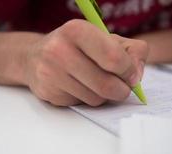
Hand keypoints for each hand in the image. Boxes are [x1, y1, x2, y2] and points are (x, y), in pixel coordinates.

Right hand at [24, 19, 148, 105]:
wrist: (34, 57)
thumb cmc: (76, 47)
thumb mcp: (104, 38)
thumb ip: (131, 50)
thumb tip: (137, 75)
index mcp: (77, 30)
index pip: (114, 58)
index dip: (129, 71)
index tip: (132, 75)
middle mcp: (59, 50)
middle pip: (106, 85)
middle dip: (121, 90)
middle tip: (122, 88)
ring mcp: (51, 73)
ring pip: (95, 99)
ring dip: (103, 95)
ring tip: (96, 82)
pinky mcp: (48, 92)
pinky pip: (81, 104)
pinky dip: (87, 99)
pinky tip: (78, 87)